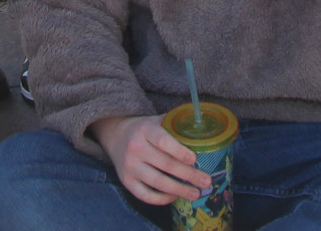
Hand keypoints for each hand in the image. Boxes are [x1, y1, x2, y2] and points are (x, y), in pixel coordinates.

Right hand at [91, 114, 208, 205]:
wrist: (115, 136)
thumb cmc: (144, 129)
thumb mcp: (156, 120)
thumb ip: (176, 124)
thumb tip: (203, 129)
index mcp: (145, 130)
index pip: (163, 141)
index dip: (179, 151)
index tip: (195, 160)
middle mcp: (135, 148)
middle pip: (165, 164)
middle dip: (188, 175)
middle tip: (206, 181)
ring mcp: (130, 167)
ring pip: (157, 182)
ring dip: (179, 190)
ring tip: (196, 193)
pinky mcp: (126, 181)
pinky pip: (145, 195)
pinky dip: (161, 199)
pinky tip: (175, 197)